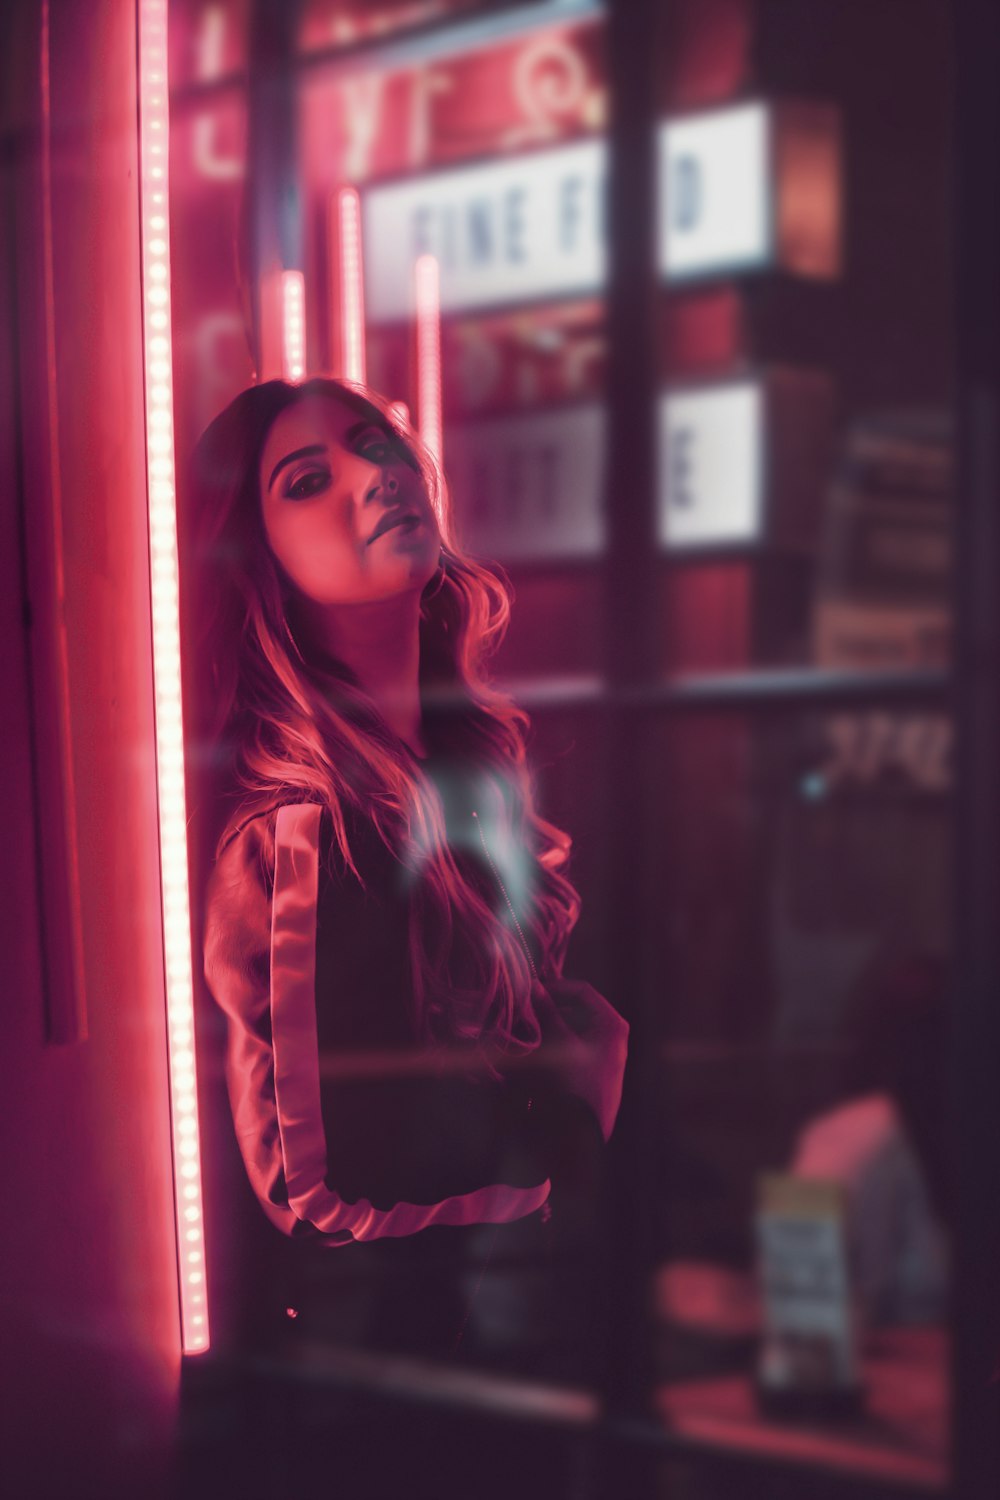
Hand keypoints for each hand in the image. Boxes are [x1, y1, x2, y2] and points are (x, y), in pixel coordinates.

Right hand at [526, 977, 629, 1142]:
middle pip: (580, 1007)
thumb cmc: (576, 1085)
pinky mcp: (598, 1066)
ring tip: (530, 1026)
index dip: (556, 987)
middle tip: (527, 1008)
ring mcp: (607, 1050)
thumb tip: (533, 987)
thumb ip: (547, 1013)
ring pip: (576, 1025)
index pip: (583, 991)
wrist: (584, 1134)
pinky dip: (558, 1038)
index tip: (532, 991)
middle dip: (552, 1006)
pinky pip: (576, 1042)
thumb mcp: (559, 1045)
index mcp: (612, 1024)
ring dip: (553, 1022)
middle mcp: (614, 1034)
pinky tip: (540, 1045)